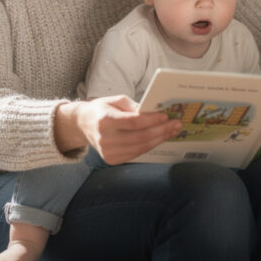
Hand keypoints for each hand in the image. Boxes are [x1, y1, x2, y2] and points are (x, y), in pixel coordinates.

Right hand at [58, 96, 181, 164]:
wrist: (84, 124)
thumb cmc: (103, 109)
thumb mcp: (116, 101)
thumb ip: (134, 106)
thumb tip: (154, 112)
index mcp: (104, 120)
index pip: (133, 122)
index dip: (152, 120)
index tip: (166, 116)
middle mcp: (105, 138)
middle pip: (140, 137)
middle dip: (161, 130)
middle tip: (176, 124)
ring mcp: (107, 152)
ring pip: (140, 147)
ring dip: (159, 139)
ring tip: (172, 131)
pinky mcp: (111, 160)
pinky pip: (136, 154)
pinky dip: (150, 146)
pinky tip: (160, 138)